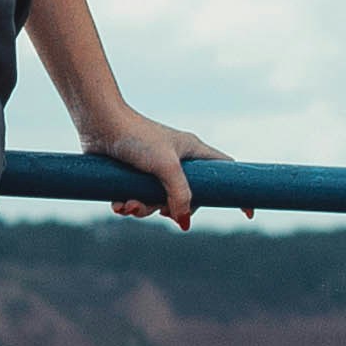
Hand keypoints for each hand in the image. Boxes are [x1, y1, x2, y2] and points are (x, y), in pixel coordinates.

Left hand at [81, 108, 230, 227]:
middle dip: (171, 209)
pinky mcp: (132, 175)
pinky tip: (118, 203)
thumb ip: (180, 195)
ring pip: (158, 202)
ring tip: (129, 204)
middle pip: (187, 197)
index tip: (247, 212)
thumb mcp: (166, 167)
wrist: (99, 123)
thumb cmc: (136, 138)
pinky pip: (137, 199)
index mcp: (193, 151)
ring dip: (143, 209)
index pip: (225, 172)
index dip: (236, 191)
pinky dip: (129, 204)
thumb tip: (183, 222)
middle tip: (163, 213)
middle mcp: (176, 160)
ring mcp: (154, 168)